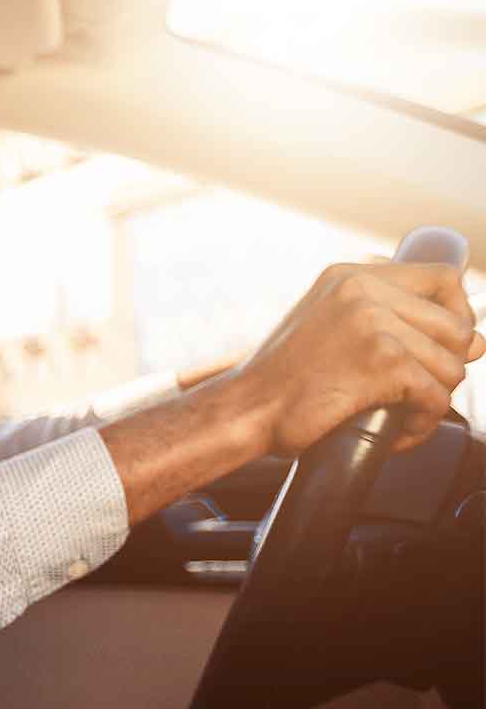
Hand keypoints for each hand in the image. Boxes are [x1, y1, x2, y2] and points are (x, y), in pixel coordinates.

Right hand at [228, 262, 484, 455]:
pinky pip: (436, 397)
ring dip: (434, 400)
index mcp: (350, 276)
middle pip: (456, 327)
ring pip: (451, 366)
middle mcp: (362, 290)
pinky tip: (398, 432)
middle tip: (418, 390)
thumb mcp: (332, 329)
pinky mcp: (381, 362)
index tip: (445, 343)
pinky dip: (423, 424)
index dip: (458, 313)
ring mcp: (373, 323)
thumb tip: (478, 343)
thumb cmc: (284, 379)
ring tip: (401, 414)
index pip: (442, 277)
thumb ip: (394, 324)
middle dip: (448, 366)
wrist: (246, 409)